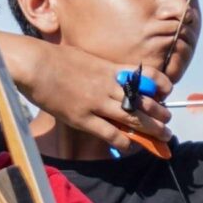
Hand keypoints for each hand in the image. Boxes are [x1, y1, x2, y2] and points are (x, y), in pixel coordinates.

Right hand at [0, 31, 171, 154]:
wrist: (34, 64)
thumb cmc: (56, 58)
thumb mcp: (86, 57)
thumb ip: (103, 68)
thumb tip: (113, 74)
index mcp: (110, 69)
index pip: (146, 75)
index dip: (160, 84)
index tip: (166, 92)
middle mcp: (108, 86)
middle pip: (144, 101)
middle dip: (160, 113)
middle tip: (168, 122)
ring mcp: (96, 103)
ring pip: (133, 119)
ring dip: (151, 129)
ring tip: (164, 136)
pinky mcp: (82, 118)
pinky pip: (109, 133)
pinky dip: (123, 140)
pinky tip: (130, 145)